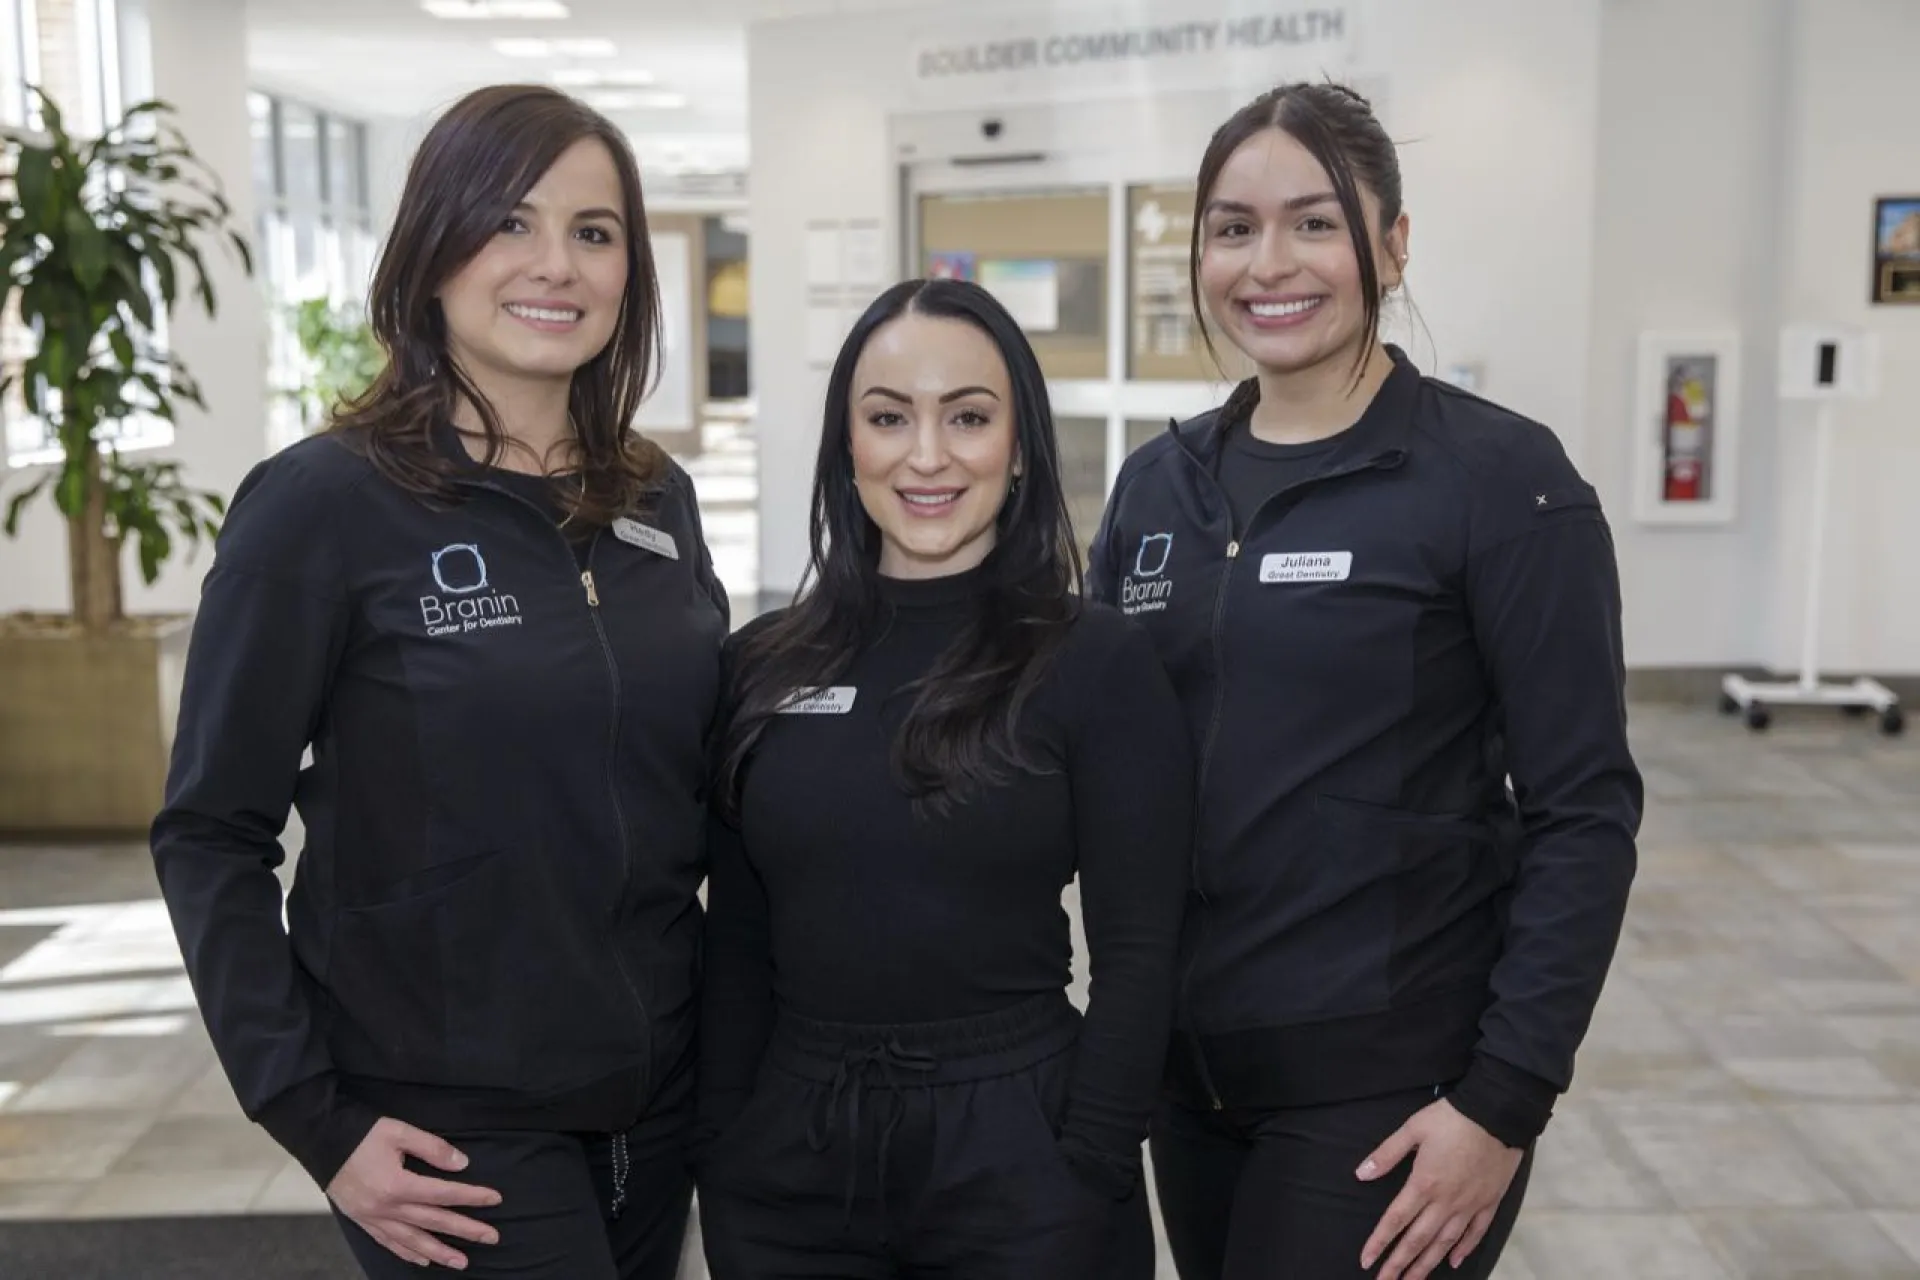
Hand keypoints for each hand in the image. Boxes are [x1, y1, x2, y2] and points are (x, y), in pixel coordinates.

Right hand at [327, 1117, 502, 1269]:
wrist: (320, 1142)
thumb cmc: (360, 1134)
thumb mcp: (398, 1131)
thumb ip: (432, 1147)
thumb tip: (461, 1164)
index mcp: (398, 1185)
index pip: (444, 1194)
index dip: (471, 1196)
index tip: (495, 1199)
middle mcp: (387, 1208)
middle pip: (433, 1222)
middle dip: (465, 1230)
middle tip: (491, 1237)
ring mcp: (374, 1219)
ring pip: (413, 1241)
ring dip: (440, 1252)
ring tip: (462, 1262)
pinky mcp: (363, 1222)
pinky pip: (389, 1243)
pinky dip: (408, 1253)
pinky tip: (424, 1260)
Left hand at [1355, 1098, 1522, 1279]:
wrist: (1497, 1113)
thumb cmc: (1452, 1118)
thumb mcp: (1412, 1129)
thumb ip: (1386, 1154)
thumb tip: (1361, 1174)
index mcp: (1423, 1183)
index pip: (1395, 1220)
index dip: (1379, 1243)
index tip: (1366, 1261)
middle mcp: (1446, 1201)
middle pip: (1418, 1240)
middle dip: (1399, 1264)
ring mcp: (1469, 1204)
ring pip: (1445, 1243)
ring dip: (1427, 1264)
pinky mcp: (1489, 1202)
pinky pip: (1476, 1232)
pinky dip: (1464, 1249)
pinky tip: (1454, 1262)